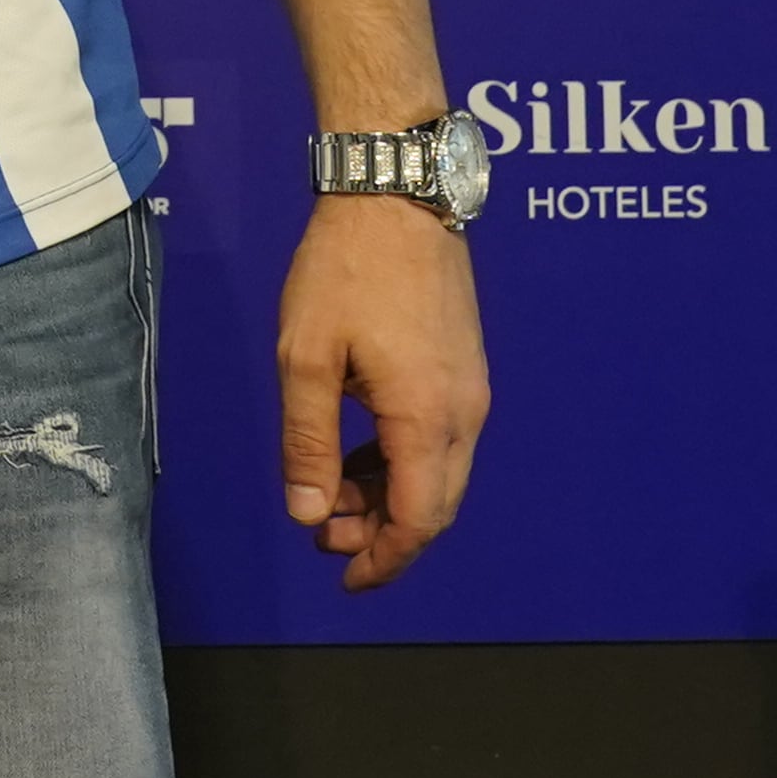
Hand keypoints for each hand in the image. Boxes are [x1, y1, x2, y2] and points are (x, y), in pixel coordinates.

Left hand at [275, 193, 489, 589]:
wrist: (395, 196)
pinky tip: (356, 457)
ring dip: (388, 498)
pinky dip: (400, 463)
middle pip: (433, 505)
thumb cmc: (343, 271)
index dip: (384, 560)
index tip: (345, 580)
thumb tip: (309, 515)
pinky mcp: (463, 369)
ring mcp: (470, 391)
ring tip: (329, 500)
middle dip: (381, 535)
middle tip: (323, 538)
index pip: (418, 520)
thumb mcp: (306, 359)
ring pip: (438, 474)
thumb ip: (308, 443)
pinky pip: (440, 441)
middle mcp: (464, 413)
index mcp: (427, 418)